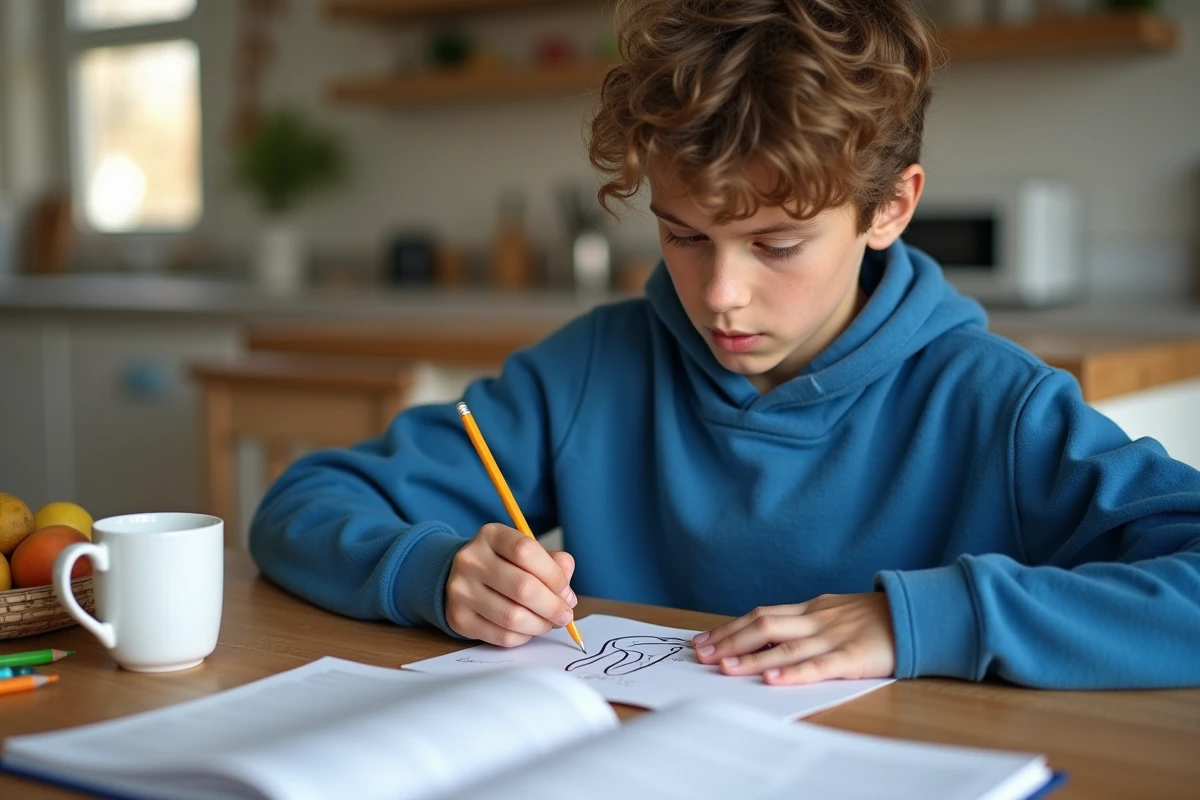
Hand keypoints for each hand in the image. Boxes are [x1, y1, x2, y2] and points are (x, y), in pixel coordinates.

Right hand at [445, 523, 577, 646]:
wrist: (462, 578)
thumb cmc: (505, 565)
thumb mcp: (526, 553)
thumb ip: (553, 564)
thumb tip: (567, 595)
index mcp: (491, 536)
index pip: (526, 551)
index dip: (553, 575)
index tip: (566, 592)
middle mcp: (470, 560)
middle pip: (522, 587)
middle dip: (553, 606)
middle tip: (565, 615)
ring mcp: (460, 590)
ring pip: (512, 617)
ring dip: (541, 625)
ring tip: (550, 623)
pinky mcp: (458, 619)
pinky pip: (501, 636)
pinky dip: (523, 637)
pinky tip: (529, 630)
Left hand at [692, 593, 895, 684]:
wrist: (919, 616)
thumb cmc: (877, 620)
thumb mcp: (836, 613)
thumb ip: (806, 624)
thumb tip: (767, 637)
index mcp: (811, 608)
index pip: (761, 615)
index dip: (730, 627)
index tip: (704, 639)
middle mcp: (817, 619)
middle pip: (764, 624)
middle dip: (730, 639)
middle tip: (701, 653)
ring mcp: (834, 635)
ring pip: (785, 645)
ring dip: (752, 656)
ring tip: (725, 666)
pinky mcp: (853, 656)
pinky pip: (819, 665)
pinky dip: (793, 672)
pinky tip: (772, 678)